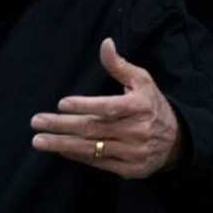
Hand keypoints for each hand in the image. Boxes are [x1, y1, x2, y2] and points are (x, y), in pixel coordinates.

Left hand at [31, 38, 182, 177]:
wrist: (176, 141)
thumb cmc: (150, 105)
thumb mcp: (141, 81)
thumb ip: (119, 65)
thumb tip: (105, 43)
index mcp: (140, 107)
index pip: (109, 107)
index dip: (85, 106)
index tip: (61, 104)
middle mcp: (138, 130)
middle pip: (93, 128)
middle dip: (61, 125)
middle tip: (36, 121)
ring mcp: (133, 152)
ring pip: (91, 148)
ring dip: (61, 144)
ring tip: (38, 140)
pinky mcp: (129, 169)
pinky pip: (97, 162)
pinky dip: (75, 155)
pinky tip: (58, 149)